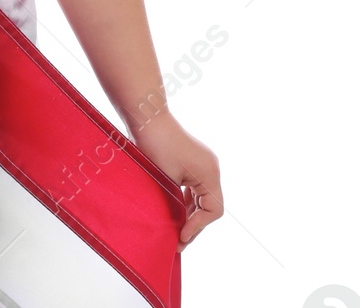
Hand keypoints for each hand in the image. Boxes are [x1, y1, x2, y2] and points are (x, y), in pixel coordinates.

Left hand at [130, 114, 221, 249]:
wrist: (146, 117)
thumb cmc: (156, 146)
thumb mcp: (168, 179)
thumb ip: (178, 202)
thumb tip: (177, 224)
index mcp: (210, 173)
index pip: (213, 210)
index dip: (198, 226)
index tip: (180, 236)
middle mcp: (211, 168)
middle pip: (209, 206)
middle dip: (193, 224)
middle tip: (177, 242)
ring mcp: (202, 163)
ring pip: (201, 197)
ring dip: (189, 214)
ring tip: (174, 231)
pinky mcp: (191, 160)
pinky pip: (194, 187)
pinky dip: (185, 201)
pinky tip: (173, 211)